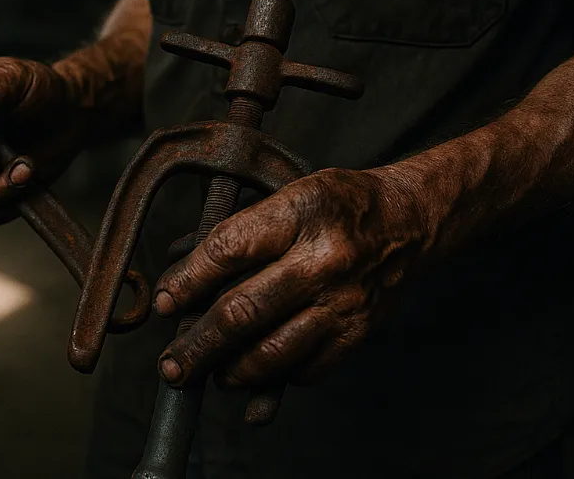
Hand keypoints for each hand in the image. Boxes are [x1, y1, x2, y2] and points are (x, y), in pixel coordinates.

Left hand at [151, 166, 436, 388]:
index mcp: (299, 213)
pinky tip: (255, 374)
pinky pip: (306, 369)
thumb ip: (238, 233)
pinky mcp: (358, 333)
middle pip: (243, 312)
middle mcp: (322, 260)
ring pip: (272, 352)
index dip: (186, 282)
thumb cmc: (337, 205)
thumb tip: (178, 271)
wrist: (410, 221)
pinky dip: (275, 378)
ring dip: (231, 372)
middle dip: (197, 345)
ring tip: (210, 375)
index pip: (226, 251)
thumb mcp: (288, 195)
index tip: (162, 304)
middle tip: (172, 366)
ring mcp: (343, 302)